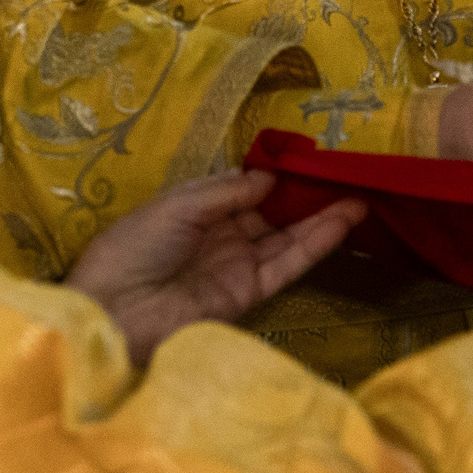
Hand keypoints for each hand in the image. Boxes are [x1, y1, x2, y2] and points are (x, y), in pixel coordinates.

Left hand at [63, 172, 363, 366]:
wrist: (113, 315)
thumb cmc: (133, 249)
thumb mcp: (177, 206)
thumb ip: (227, 192)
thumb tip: (269, 177)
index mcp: (192, 210)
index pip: (241, 188)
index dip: (272, 174)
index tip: (306, 157)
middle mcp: (218, 236)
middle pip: (269, 212)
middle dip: (303, 194)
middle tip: (342, 175)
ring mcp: (235, 266)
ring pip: (286, 237)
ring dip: (321, 218)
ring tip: (358, 196)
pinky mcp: (248, 294)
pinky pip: (287, 264)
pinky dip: (316, 243)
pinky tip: (343, 221)